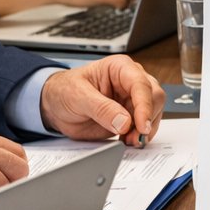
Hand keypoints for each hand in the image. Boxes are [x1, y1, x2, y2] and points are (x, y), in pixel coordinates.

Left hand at [39, 54, 163, 146]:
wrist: (55, 107)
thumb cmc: (65, 91)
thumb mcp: (78, 96)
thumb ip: (101, 108)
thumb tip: (124, 121)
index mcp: (120, 68)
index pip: (141, 84)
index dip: (144, 105)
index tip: (140, 125)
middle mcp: (131, 82)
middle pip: (155, 97)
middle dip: (147, 118)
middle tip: (135, 136)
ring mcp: (133, 100)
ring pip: (154, 113)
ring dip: (144, 130)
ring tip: (128, 140)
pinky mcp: (131, 117)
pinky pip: (144, 127)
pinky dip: (139, 136)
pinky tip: (127, 140)